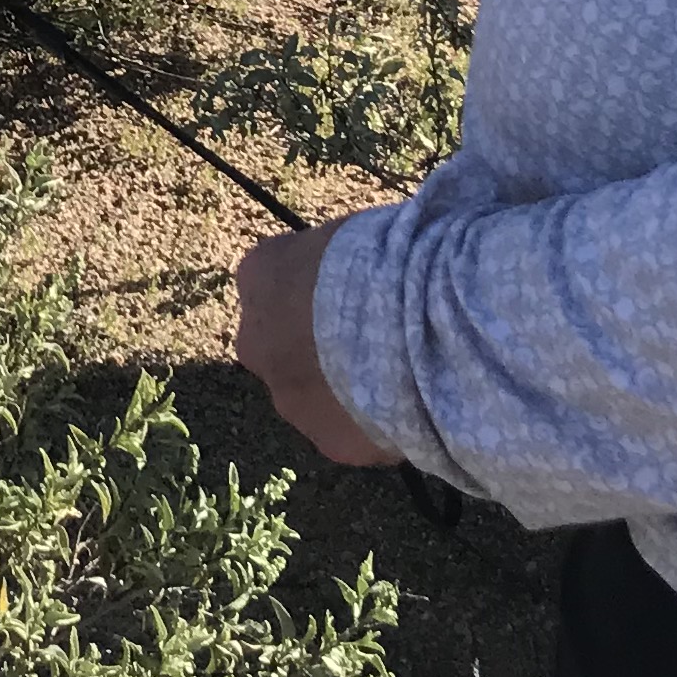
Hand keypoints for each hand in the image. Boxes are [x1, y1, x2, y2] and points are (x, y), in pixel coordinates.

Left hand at [232, 218, 399, 468]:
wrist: (420, 324)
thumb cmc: (391, 260)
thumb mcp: (347, 236)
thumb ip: (331, 260)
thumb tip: (354, 269)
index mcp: (260, 274)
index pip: (272, 283)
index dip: (314, 293)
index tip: (349, 296)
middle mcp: (256, 340)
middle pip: (281, 347)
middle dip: (316, 349)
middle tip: (371, 342)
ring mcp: (288, 397)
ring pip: (311, 396)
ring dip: (342, 391)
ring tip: (400, 378)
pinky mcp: (328, 440)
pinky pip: (350, 431)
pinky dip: (375, 424)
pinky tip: (414, 408)